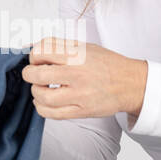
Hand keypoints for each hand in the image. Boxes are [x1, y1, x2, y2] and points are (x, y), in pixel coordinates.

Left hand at [22, 38, 147, 120]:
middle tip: (34, 74)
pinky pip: (50, 113)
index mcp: (77, 54)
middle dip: (29, 74)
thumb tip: (33, 48)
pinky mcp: (81, 111)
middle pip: (35, 74)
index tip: (37, 59)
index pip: (40, 51)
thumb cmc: (107, 64)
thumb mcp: (85, 47)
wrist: (131, 83)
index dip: (33, 56)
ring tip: (42, 88)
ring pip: (41, 95)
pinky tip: (45, 101)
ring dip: (36, 91)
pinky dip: (41, 107)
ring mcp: (78, 94)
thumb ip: (60, 46)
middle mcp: (76, 74)